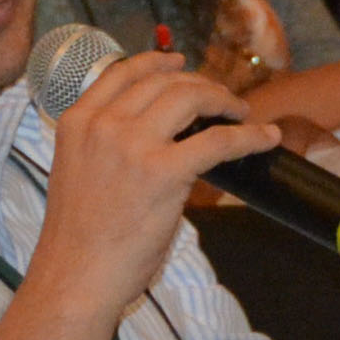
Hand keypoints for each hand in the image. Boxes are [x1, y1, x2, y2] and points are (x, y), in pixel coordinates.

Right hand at [28, 49, 282, 327]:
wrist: (75, 278)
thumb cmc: (76, 239)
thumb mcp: (74, 171)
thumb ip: (103, 144)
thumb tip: (149, 134)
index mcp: (78, 121)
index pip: (122, 72)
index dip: (156, 61)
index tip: (178, 61)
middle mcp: (104, 124)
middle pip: (163, 80)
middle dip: (198, 83)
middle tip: (219, 97)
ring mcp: (133, 145)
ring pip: (191, 97)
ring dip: (223, 100)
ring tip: (240, 113)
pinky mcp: (164, 172)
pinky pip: (219, 141)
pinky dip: (249, 136)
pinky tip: (266, 138)